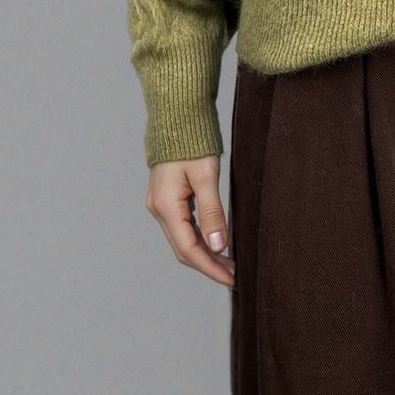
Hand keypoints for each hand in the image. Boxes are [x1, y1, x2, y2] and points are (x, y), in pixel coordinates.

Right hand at [146, 155, 235, 286]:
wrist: (178, 115)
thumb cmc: (193, 142)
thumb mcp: (206, 176)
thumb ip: (212, 213)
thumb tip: (219, 247)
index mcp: (166, 206)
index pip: (189, 250)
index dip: (211, 268)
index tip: (232, 279)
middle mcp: (159, 209)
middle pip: (184, 249)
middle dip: (209, 265)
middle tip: (235, 275)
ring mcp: (160, 204)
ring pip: (183, 240)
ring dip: (205, 254)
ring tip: (230, 263)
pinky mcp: (167, 198)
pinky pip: (183, 227)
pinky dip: (199, 239)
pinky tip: (216, 242)